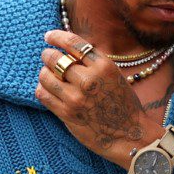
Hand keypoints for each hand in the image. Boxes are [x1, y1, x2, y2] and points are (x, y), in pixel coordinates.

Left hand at [38, 29, 160, 168]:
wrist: (130, 136)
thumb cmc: (124, 106)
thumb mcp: (116, 76)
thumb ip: (94, 63)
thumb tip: (69, 49)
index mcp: (104, 67)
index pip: (73, 43)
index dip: (56, 37)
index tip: (49, 36)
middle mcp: (89, 80)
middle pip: (55, 58)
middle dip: (48, 56)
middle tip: (48, 58)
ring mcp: (76, 98)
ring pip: (45, 76)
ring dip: (44, 73)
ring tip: (50, 76)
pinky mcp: (67, 114)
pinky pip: (42, 94)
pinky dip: (42, 89)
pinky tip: (49, 90)